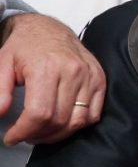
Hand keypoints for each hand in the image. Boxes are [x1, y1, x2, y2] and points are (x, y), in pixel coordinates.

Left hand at [0, 12, 104, 144]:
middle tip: (25, 135)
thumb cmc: (24, 46)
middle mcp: (72, 72)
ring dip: (58, 134)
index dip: (24, 131)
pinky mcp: (99, 80)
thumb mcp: (2, 64)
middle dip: (39, 135)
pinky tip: (62, 123)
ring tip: (42, 132)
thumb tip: (0, 114)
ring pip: (78, 121)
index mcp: (46, 67)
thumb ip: (0, 90)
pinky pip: (93, 114)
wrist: (48, 28)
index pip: (39, 113)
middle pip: (59, 120)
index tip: (12, 137)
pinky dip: (78, 125)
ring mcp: (89, 76)